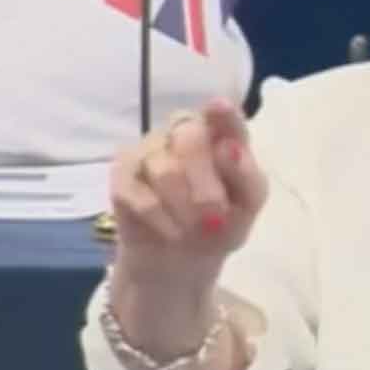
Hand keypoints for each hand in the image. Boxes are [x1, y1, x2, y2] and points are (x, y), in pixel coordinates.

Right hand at [107, 96, 267, 347]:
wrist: (182, 261)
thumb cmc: (221, 223)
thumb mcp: (247, 206)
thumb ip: (246, 176)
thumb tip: (232, 149)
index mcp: (218, 134)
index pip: (221, 116)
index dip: (221, 113)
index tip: (218, 108)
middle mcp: (181, 132)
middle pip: (190, 138)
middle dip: (206, 185)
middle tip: (215, 217)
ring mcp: (149, 150)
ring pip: (165, 170)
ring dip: (185, 210)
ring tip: (192, 230)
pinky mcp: (122, 176)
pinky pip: (140, 195)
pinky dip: (161, 220)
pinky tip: (171, 231)